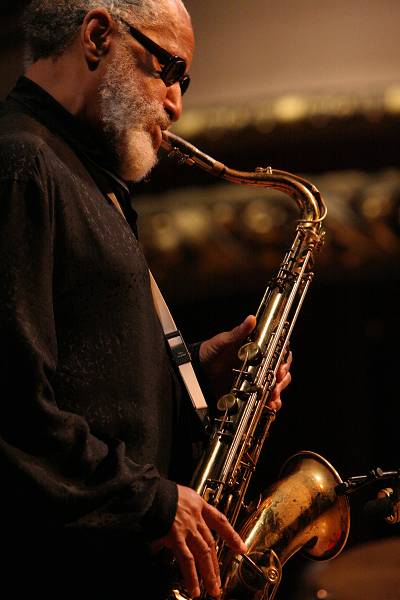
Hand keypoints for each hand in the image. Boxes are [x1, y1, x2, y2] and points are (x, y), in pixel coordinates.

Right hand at [158, 484, 246, 598]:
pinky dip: (192, 576)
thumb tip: (174, 530)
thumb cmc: (160, 493)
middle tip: (219, 582)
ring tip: (213, 590)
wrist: (150, 492)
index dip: (231, 535)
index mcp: (198, 505)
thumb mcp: (178, 495)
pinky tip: (194, 589)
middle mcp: (196, 517)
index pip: (220, 521)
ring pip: (203, 554)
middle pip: (211, 544)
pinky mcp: (176, 537)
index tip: (240, 547)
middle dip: (216, 565)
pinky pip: (187, 560)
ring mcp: (188, 528)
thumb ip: (181, 513)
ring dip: (209, 574)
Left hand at [199, 315, 292, 405]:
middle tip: (277, 381)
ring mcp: (255, 380)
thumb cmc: (210, 352)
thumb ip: (238, 332)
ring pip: (277, 386)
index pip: (279, 352)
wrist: (197, 372)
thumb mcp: (223, 341)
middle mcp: (259, 365)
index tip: (281, 366)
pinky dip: (271, 404)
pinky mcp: (250, 394)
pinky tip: (269, 406)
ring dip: (278, 391)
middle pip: (281, 370)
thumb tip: (251, 319)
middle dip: (282, 377)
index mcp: (257, 350)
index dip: (284, 359)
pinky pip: (265, 400)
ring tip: (272, 396)